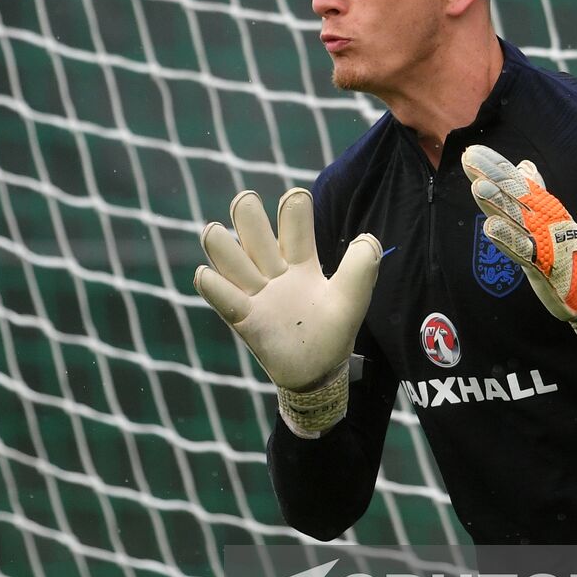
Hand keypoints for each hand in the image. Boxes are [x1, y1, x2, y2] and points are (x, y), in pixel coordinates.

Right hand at [194, 188, 380, 435]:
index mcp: (301, 259)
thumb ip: (361, 268)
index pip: (292, 219)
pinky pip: (217, 292)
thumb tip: (366, 238)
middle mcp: (273, 268)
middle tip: (246, 205)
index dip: (292, 205)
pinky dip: (210, 282)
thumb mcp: (353, 299)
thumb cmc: (333, 333)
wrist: (317, 374)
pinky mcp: (242, 317)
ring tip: (217, 235)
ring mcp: (254, 291)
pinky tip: (210, 277)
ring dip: (219, 241)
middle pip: (250, 225)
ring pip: (225, 252)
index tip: (297, 201)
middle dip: (245, 210)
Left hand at [462, 145, 576, 368]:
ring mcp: (543, 240)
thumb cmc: (563, 250)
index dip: (495, 166)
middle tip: (469, 159)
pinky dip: (507, 239)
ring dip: (497, 203)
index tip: (473, 152)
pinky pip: (522, 250)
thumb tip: (524, 165)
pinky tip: (490, 227)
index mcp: (541, 207)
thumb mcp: (547, 217)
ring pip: (516, 218)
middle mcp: (542, 218)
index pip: (514, 182)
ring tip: (478, 187)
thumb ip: (533, 190)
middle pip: (513, 194)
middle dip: (491, 176)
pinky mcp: (542, 263)